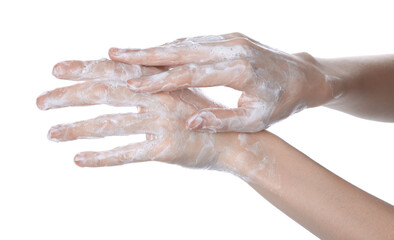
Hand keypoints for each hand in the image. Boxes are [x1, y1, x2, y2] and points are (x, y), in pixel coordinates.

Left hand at [36, 59, 273, 176]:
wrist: (238, 141)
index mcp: (160, 82)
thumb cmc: (205, 118)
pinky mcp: (166, 149)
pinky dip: (101, 158)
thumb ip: (151, 89)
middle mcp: (158, 98)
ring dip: (77, 129)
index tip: (56, 69)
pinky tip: (79, 160)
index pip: (115, 69)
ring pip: (110, 125)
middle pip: (105, 92)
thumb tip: (121, 83)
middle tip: (39, 102)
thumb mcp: (179, 95)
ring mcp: (162, 123)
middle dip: (69, 96)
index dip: (84, 67)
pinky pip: (127, 153)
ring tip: (50, 134)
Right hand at [109, 32, 337, 131]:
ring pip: (184, 42)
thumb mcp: (255, 119)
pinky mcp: (229, 37)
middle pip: (181, 50)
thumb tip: (189, 122)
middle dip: (144, 54)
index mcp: (239, 70)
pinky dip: (171, 48)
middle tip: (112, 53)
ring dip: (154, 48)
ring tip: (124, 53)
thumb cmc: (281, 102)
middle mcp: (232, 47)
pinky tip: (153, 53)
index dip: (160, 80)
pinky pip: (194, 42)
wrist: (303, 76)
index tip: (132, 85)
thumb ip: (222, 120)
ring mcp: (230, 38)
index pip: (191, 74)